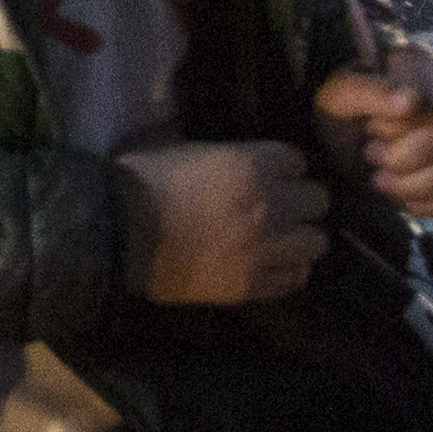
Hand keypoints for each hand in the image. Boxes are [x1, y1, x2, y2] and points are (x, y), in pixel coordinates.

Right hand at [119, 139, 331, 305]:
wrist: (114, 235)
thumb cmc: (138, 182)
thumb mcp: (176, 146)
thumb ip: (216, 151)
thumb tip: (226, 149)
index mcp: (249, 165)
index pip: (297, 160)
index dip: (281, 166)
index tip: (266, 172)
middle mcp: (270, 206)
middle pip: (318, 200)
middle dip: (298, 201)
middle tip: (275, 206)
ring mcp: (267, 249)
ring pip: (316, 242)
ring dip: (298, 237)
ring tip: (276, 239)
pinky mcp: (255, 285)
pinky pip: (296, 278)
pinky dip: (286, 270)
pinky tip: (266, 264)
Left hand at [315, 42, 432, 220]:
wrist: (340, 136)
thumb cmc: (335, 108)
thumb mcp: (335, 96)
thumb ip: (367, 91)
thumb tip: (413, 101)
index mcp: (417, 60)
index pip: (427, 100)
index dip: (395, 125)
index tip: (369, 127)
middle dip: (400, 157)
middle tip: (370, 153)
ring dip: (413, 184)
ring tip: (381, 177)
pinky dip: (429, 203)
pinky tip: (402, 196)